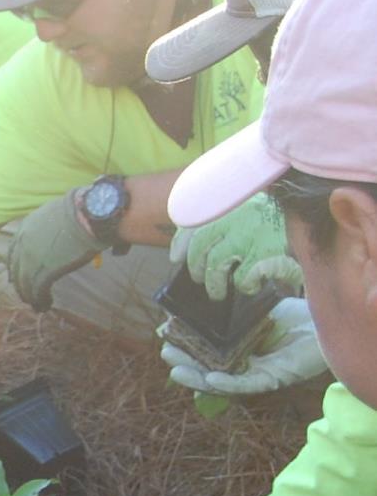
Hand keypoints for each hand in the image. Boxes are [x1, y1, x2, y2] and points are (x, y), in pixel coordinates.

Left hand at [5, 188, 105, 310]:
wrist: (89, 214)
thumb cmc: (82, 210)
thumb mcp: (54, 213)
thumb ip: (48, 226)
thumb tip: (58, 232)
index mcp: (25, 229)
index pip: (14, 253)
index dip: (16, 267)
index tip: (17, 277)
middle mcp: (23, 244)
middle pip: (16, 270)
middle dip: (21, 285)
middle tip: (26, 295)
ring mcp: (32, 258)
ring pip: (25, 283)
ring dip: (30, 296)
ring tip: (37, 305)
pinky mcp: (45, 271)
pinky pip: (37, 290)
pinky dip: (40, 300)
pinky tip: (44, 305)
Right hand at [163, 298, 324, 395]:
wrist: (323, 321)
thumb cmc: (292, 314)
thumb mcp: (254, 307)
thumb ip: (230, 307)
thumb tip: (198, 293)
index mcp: (236, 346)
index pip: (203, 349)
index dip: (184, 343)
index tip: (165, 332)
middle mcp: (243, 363)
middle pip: (207, 367)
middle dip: (184, 363)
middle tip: (165, 354)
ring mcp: (257, 373)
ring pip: (220, 381)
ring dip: (197, 378)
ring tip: (176, 371)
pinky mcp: (274, 379)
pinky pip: (247, 385)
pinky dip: (228, 383)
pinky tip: (212, 378)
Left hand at [171, 194, 303, 300]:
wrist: (318, 209)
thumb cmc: (284, 209)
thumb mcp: (252, 204)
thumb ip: (223, 217)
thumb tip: (181, 250)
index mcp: (230, 202)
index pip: (194, 222)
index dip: (181, 242)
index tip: (176, 257)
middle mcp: (234, 216)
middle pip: (200, 246)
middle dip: (196, 266)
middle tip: (201, 279)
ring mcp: (249, 233)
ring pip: (216, 264)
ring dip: (214, 283)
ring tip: (218, 292)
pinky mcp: (266, 252)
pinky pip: (243, 276)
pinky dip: (244, 284)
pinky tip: (251, 285)